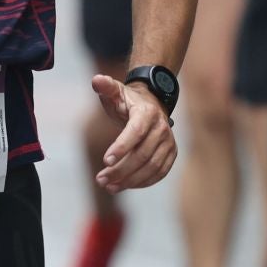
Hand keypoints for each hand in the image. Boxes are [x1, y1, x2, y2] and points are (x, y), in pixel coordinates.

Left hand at [92, 74, 177, 191]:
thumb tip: (96, 80)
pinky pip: (159, 173)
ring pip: (152, 167)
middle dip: (121, 169)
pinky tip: (124, 185)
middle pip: (142, 154)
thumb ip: (105, 87)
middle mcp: (162, 128)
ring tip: (109, 186)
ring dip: (130, 180)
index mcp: (147, 112)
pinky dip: (142, 182)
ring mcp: (169, 142)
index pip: (136, 132)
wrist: (150, 105)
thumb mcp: (115, 91)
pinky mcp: (170, 154)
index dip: (122, 147)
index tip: (105, 160)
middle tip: (101, 179)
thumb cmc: (127, 101)